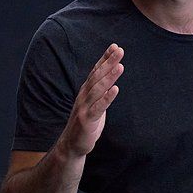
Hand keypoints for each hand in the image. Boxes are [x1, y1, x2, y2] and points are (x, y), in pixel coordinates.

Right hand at [57, 43, 123, 157]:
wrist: (72, 145)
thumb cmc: (85, 124)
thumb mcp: (93, 104)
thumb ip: (100, 93)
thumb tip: (111, 82)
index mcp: (86, 92)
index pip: (96, 72)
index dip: (105, 59)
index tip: (115, 47)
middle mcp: (83, 97)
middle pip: (97, 76)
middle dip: (109, 63)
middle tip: (120, 51)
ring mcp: (84, 108)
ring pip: (97, 89)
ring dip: (109, 77)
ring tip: (120, 66)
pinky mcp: (87, 120)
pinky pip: (98, 108)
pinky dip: (107, 98)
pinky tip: (115, 90)